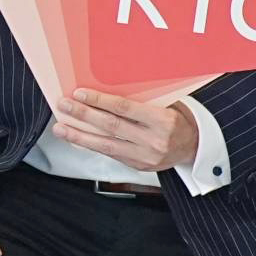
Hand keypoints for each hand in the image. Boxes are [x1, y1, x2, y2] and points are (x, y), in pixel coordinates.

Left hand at [53, 90, 197, 172]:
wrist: (195, 146)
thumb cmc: (177, 120)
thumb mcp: (166, 105)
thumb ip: (141, 101)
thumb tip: (105, 90)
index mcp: (163, 120)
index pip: (124, 108)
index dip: (100, 100)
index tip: (80, 93)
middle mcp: (154, 140)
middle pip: (111, 126)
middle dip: (84, 115)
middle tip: (64, 105)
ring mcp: (146, 156)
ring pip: (106, 146)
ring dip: (79, 136)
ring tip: (60, 128)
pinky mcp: (139, 166)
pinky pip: (110, 155)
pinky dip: (91, 146)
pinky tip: (76, 139)